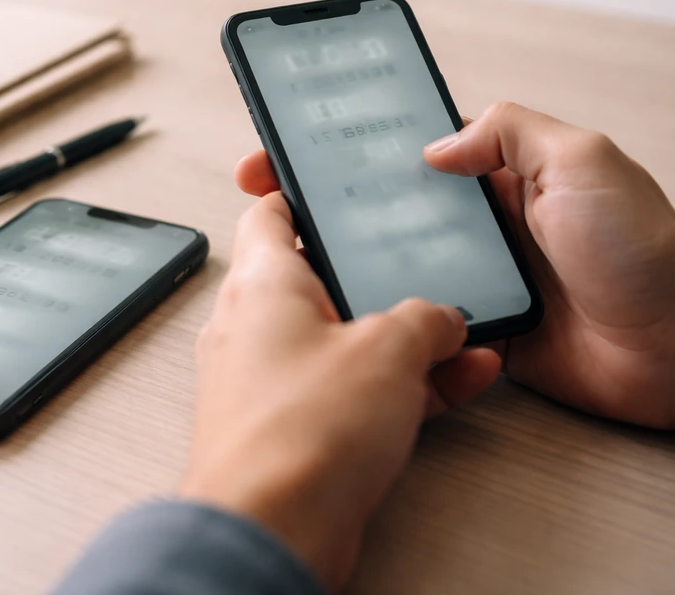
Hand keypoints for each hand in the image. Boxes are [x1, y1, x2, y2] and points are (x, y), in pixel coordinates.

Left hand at [180, 192, 500, 590]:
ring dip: (400, 338)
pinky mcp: (291, 427)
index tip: (331, 182)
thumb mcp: (388, 350)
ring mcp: (270, 379)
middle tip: (420, 266)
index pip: (269, 212)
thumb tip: (442, 320)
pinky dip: (394, 385)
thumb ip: (424, 319)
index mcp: (261, 282)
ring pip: (343, 339)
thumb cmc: (299, 433)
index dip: (300, 191)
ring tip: (457, 335)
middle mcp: (255, 325)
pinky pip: (349, 390)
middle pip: (318, 278)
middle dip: (377, 277)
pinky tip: (452, 384)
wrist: (270, 530)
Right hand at [234, 102, 674, 428]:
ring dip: (342, 255)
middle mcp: (476, 223)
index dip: (348, 142)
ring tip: (287, 249)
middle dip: (320, 196)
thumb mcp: (582, 160)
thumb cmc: (646, 252)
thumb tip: (436, 142)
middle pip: (381, 204)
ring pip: (388, 260)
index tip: (293, 138)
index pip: (405, 146)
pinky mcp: (471, 329)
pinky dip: (378, 311)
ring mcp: (470, 277)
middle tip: (266, 193)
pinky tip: (341, 304)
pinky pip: (413, 316)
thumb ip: (508, 132)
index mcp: (498, 173)